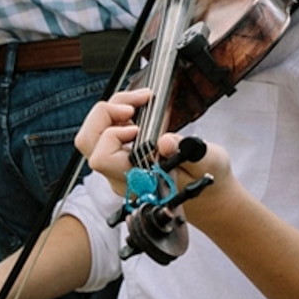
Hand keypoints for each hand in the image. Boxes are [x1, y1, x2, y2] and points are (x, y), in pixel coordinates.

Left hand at [81, 90, 230, 197]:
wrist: (209, 196)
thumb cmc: (208, 180)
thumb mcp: (210, 162)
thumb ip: (190, 152)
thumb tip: (166, 141)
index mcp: (140, 182)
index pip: (102, 159)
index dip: (112, 136)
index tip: (136, 127)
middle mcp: (124, 176)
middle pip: (88, 142)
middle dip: (104, 115)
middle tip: (133, 105)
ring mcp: (120, 167)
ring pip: (94, 135)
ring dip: (112, 112)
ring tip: (139, 101)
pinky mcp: (124, 157)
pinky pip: (106, 134)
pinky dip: (118, 116)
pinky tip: (138, 111)